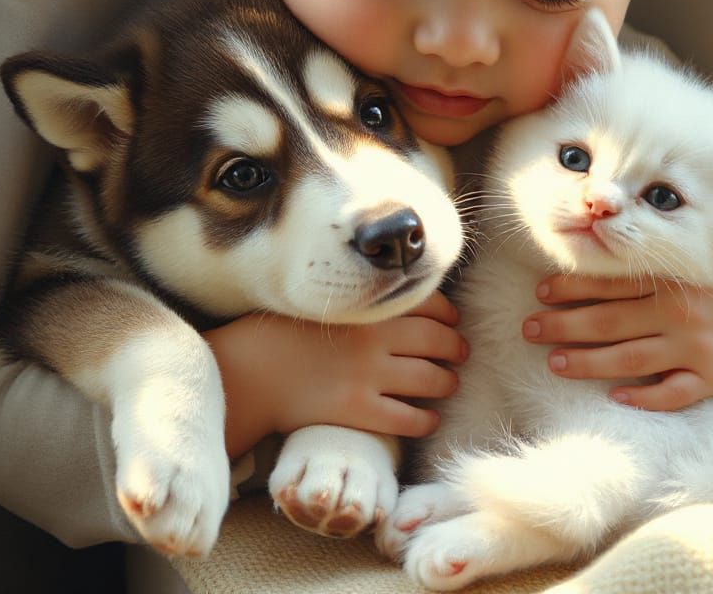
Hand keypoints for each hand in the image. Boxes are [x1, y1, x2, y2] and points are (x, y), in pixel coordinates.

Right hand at [206, 292, 467, 456]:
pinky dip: (426, 419)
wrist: (252, 368)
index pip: (428, 303)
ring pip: (431, 380)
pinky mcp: (358, 411)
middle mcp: (374, 338)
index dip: (447, 313)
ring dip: (447, 382)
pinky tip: (429, 418)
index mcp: (368, 307)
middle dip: (455, 347)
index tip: (452, 320)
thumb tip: (398, 292)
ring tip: (448, 383)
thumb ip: (363, 297)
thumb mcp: (327, 300)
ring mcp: (367, 376)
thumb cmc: (286, 330)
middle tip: (460, 353)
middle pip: (438, 341)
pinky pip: (408, 418)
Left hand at [522, 257, 712, 410]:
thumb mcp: (682, 264)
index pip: (611, 283)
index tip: (539, 292)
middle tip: (529, 328)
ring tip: (554, 362)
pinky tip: (616, 397)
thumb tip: (583, 268)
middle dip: (565, 326)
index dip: (572, 287)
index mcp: (668, 280)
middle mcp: (679, 312)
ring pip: (633, 359)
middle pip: (611, 322)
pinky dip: (647, 396)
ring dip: (590, 362)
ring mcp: (696, 347)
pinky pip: (676, 393)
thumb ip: (641, 268)